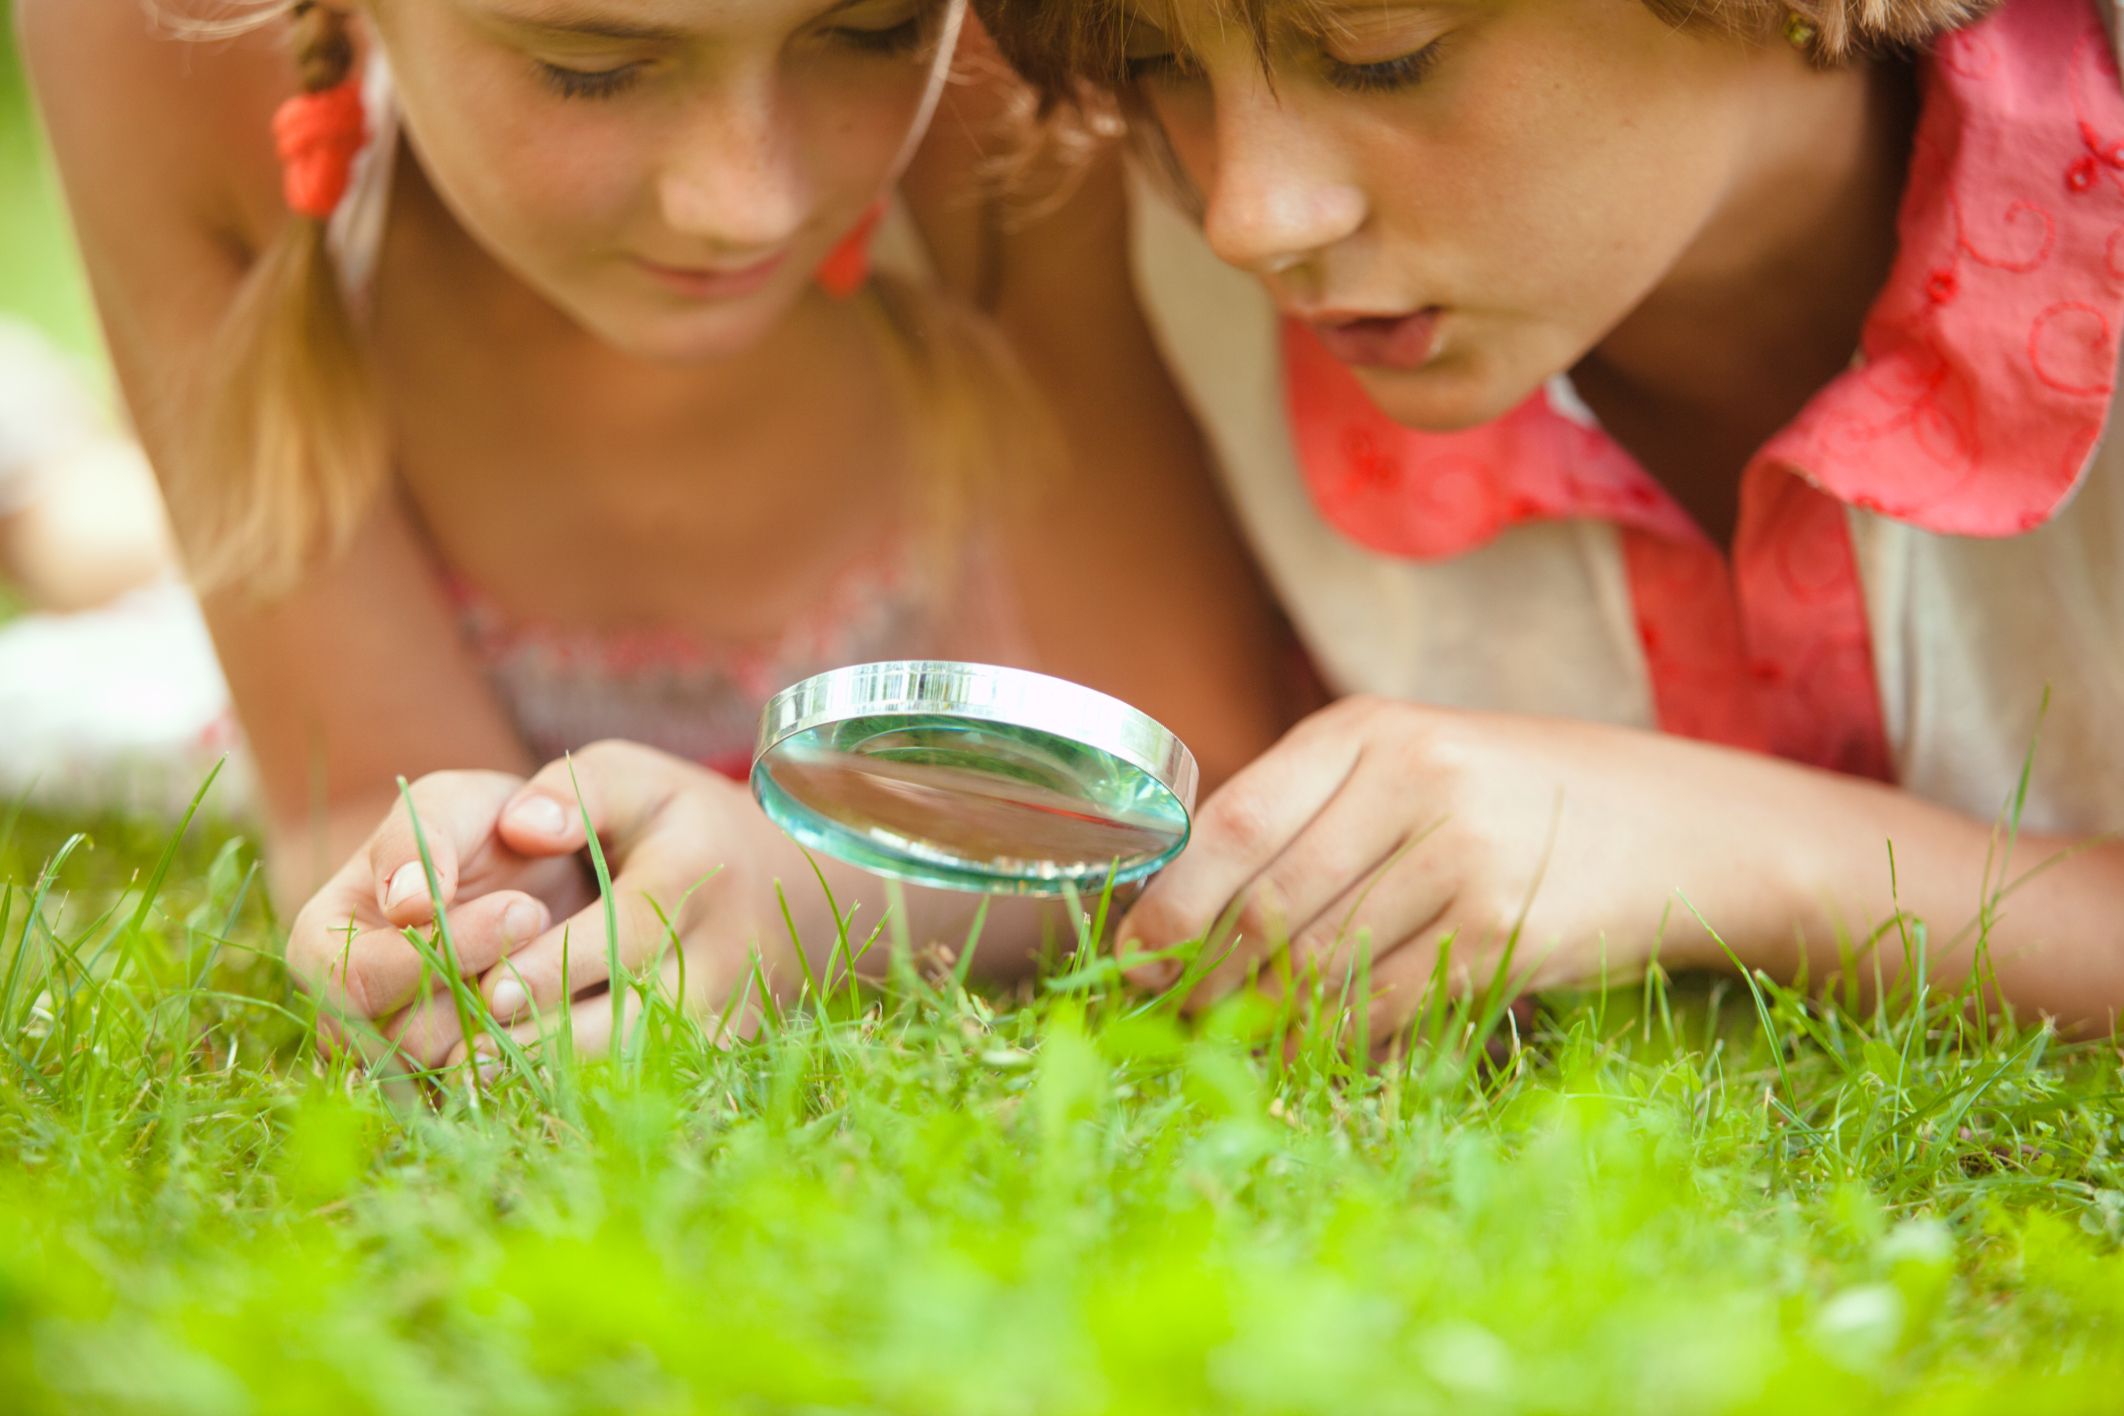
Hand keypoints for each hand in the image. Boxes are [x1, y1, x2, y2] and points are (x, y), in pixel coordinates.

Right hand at [286, 769, 588, 1065]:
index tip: (523, 907)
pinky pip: (500, 1092)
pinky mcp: (464, 1078)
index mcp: (322, 946)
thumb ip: (418, 841)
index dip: (438, 954)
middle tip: (546, 925)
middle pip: (403, 1043)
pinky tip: (577, 1002)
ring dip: (518, 1023)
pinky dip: (544, 1054)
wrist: (537, 864)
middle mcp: (350, 1016)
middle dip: (485, 988)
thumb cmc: (480, 825)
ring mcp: (406, 1057)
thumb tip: (406, 904)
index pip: (358, 982)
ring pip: (453, 1077)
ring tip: (558, 961)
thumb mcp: (450, 804)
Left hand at [288, 742, 806, 1068]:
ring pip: (645, 1060)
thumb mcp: (634, 778)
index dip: (557, 966)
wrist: (784, 878)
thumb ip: (575, 790)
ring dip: (562, 1078)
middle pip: (636, 1015)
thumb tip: (522, 826)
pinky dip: (592, 1090)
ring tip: (482, 1084)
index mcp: (699, 870)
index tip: (489, 989)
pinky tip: (530, 1093)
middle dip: (548, 1040)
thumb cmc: (678, 820)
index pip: (628, 932)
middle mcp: (725, 949)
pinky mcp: (725, 1046)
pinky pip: (656, 1077)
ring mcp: (731, 1006)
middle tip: (465, 1059)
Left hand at [1116, 696, 1839, 1034]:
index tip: (1133, 955)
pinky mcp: (1505, 934)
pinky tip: (1319, 1059)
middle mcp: (1411, 781)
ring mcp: (1462, 858)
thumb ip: (1317, 816)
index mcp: (1370, 731)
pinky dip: (1340, 1047)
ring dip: (1266, 1024)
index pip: (1234, 821)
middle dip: (1208, 981)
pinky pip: (1387, 1010)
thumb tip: (1187, 912)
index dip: (1171, 903)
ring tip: (1237, 1046)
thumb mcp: (1421, 767)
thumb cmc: (1529, 802)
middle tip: (1178, 1020)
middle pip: (1267, 908)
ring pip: (1321, 969)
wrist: (1690, 827)